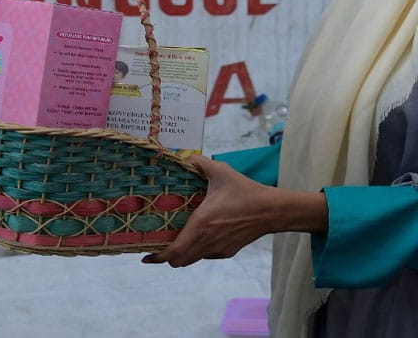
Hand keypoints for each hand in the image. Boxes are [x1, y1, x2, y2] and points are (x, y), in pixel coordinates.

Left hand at [142, 155, 279, 267]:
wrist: (271, 210)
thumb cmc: (245, 191)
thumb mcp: (221, 172)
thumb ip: (200, 162)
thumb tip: (185, 157)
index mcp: (201, 224)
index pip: (174, 252)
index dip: (157, 257)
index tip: (145, 256)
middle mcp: (207, 241)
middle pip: (179, 261)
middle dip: (166, 257)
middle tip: (157, 246)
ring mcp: (218, 249)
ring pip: (192, 259)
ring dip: (181, 254)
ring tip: (174, 241)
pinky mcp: (228, 252)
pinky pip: (206, 255)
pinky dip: (197, 250)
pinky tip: (198, 236)